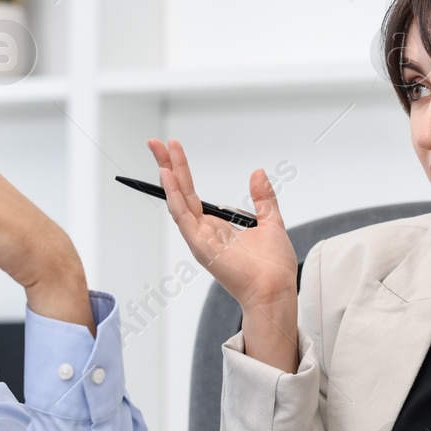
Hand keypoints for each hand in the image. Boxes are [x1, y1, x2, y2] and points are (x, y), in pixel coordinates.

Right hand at [147, 139, 300, 372]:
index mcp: (216, 226)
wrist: (276, 288)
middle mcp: (203, 231)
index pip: (192, 192)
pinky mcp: (201, 246)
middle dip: (167, 165)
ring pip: (178, 201)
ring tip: (159, 152)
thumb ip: (263, 198)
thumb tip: (257, 173)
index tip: (173, 147)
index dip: (181, 169)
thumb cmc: (273, 266)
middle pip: (180, 192)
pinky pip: (184, 217)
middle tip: (154, 142)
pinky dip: (175, 197)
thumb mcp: (271, 221)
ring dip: (168, 176)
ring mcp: (200, 238)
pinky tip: (169, 178)